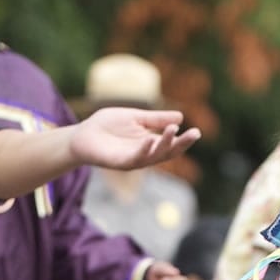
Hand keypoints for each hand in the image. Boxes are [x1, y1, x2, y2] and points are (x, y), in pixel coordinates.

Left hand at [69, 108, 201, 171]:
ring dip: (164, 145)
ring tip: (172, 130)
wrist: (82, 135)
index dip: (184, 139)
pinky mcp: (120, 163)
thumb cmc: (107, 126)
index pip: (171, 144)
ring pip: (154, 156)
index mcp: (149, 143)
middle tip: (195, 133)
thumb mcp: (135, 117)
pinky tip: (150, 140)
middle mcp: (144, 154)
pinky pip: (135, 159)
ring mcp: (133, 160)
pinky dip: (144, 150)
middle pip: (168, 152)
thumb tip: (180, 116)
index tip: (197, 131)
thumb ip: (155, 119)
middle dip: (181, 144)